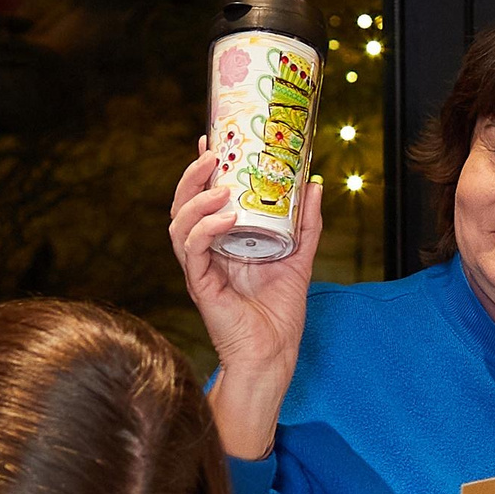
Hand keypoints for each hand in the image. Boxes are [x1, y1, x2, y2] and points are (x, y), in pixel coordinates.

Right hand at [168, 140, 324, 459]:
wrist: (273, 355)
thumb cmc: (280, 313)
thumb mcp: (299, 257)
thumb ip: (306, 223)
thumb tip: (315, 182)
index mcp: (222, 243)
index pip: (203, 199)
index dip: (202, 169)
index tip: (210, 138)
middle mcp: (205, 252)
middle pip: (183, 205)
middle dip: (193, 176)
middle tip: (211, 152)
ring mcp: (199, 268)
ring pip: (180, 224)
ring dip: (196, 200)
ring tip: (220, 185)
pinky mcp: (201, 286)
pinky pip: (192, 252)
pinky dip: (205, 230)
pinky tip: (225, 217)